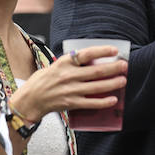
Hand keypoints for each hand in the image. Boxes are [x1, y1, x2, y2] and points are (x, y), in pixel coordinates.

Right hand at [9, 44, 127, 123]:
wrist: (29, 100)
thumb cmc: (43, 81)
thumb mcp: (55, 66)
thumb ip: (72, 64)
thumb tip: (93, 61)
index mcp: (64, 63)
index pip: (86, 54)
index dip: (102, 51)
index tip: (114, 50)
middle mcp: (68, 76)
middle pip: (96, 71)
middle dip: (113, 68)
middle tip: (125, 66)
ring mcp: (70, 90)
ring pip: (96, 87)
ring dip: (112, 84)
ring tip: (123, 80)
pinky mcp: (70, 103)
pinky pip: (91, 103)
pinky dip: (103, 102)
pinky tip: (114, 100)